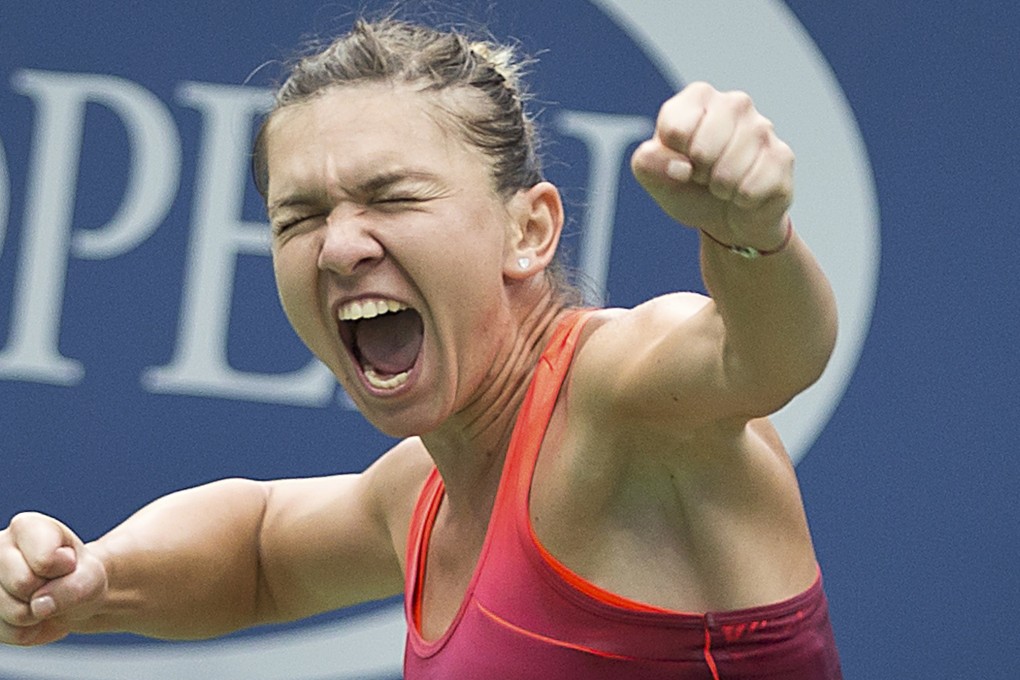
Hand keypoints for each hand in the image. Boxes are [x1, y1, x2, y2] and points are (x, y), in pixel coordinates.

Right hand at [0, 512, 106, 645]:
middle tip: (54, 584)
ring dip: (38, 615)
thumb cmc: (80, 576)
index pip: (45, 559)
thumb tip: (39, 606)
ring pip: (14, 612)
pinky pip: (8, 632)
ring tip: (44, 599)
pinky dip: (27, 630)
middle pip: (23, 584)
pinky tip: (32, 615)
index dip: (64, 569)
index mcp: (26, 527)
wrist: (70, 596)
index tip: (68, 563)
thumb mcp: (91, 577)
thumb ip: (73, 587)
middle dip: (48, 592)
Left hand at [631, 82, 793, 249]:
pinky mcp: (782, 156)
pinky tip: (745, 193)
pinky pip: (752, 188)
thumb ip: (647, 163)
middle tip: (704, 176)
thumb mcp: (656, 178)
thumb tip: (676, 165)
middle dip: (698, 174)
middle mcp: (735, 103)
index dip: (672, 158)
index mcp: (698, 98)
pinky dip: (742, 201)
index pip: (675, 129)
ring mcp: (763, 128)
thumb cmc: (689, 188)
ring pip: (729, 172)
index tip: (680, 162)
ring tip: (724, 184)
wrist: (728, 219)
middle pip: (703, 150)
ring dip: (721, 190)